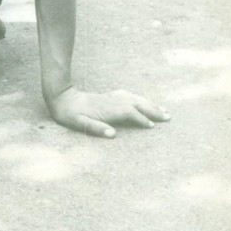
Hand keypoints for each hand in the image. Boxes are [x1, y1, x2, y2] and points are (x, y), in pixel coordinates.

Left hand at [46, 87, 171, 137]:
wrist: (61, 98)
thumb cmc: (70, 114)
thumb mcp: (79, 123)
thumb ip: (95, 128)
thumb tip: (113, 134)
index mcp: (108, 109)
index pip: (130, 114)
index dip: (141, 119)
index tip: (152, 126)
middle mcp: (113, 101)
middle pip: (137, 104)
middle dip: (153, 110)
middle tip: (168, 117)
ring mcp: (112, 97)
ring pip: (135, 99)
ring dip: (149, 104)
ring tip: (164, 109)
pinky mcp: (110, 96)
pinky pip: (130, 96)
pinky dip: (140, 99)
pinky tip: (144, 102)